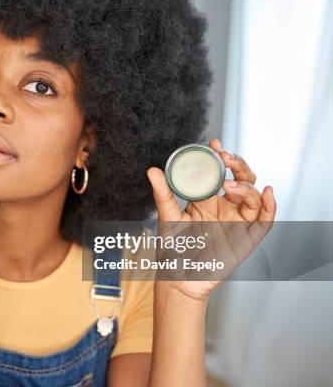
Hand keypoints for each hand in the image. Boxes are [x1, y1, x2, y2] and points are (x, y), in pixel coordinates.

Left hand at [146, 139, 276, 300]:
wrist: (179, 278)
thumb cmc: (173, 249)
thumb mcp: (168, 217)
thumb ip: (163, 194)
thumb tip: (153, 170)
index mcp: (207, 200)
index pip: (219, 173)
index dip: (219, 157)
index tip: (213, 144)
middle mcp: (225, 208)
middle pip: (241, 179)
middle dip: (237, 165)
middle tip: (225, 157)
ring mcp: (237, 222)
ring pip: (253, 196)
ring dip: (245, 185)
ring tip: (229, 183)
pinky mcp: (247, 238)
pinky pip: (265, 220)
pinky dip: (270, 205)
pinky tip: (266, 191)